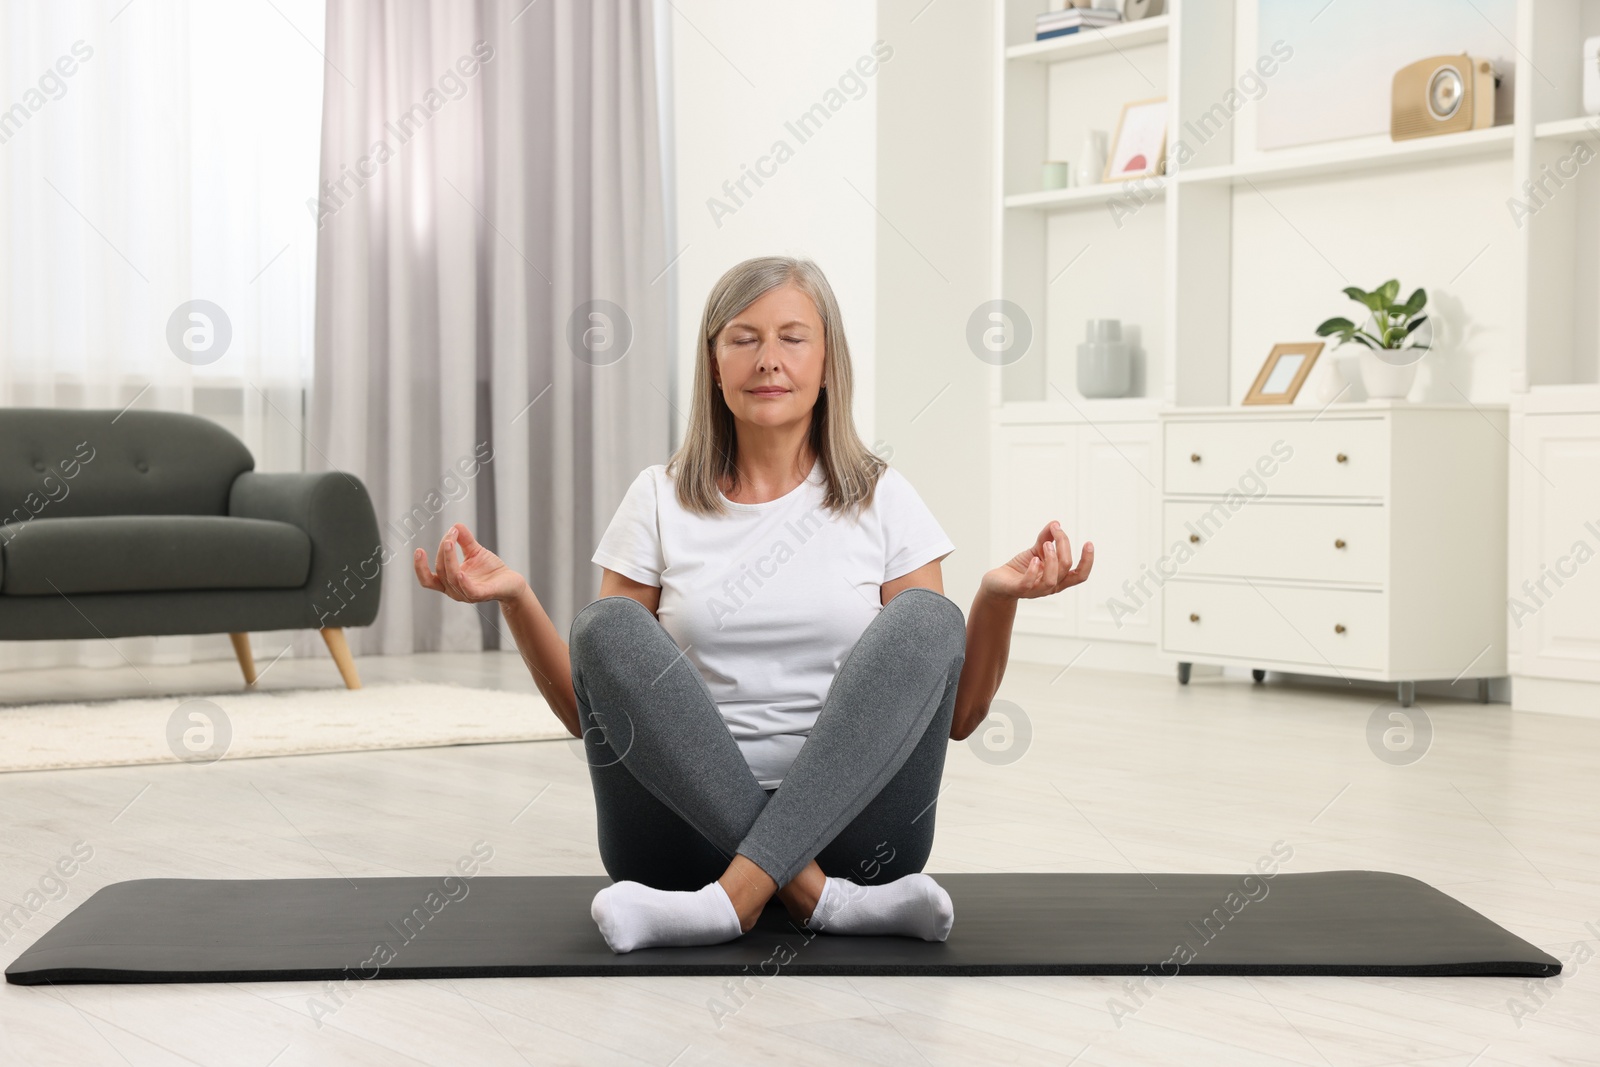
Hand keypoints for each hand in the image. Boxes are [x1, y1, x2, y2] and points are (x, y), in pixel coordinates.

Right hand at [413, 523, 527, 604]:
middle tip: (451, 533)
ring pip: (452, 578)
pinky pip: (469, 590)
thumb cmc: (491, 570)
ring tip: (450, 541)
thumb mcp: (475, 551)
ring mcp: (467, 594)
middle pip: (441, 571)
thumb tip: (456, 524)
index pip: (428, 579)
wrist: (511, 582)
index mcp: (449, 582)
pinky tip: (460, 572)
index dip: (420, 567)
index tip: (418, 550)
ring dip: (449, 558)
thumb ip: (464, 540)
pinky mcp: (482, 595)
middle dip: (443, 551)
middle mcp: (455, 591)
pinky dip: (462, 581)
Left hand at [982, 520, 1092, 600]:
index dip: (1087, 561)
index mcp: (1058, 578)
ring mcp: (1034, 589)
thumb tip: (1056, 523)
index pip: (1079, 575)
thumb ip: (1046, 538)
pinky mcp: (1018, 589)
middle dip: (1064, 547)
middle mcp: (1049, 586)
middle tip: (1056, 531)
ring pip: (1052, 579)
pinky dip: (1033, 571)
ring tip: (1046, 544)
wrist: (998, 583)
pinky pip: (1029, 583)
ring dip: (1052, 559)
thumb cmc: (1020, 569)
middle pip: (1066, 569)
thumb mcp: (1035, 551)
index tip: (1088, 543)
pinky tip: (1034, 559)